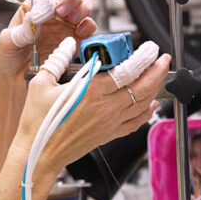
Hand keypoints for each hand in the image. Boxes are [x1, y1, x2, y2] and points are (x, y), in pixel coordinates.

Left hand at [0, 0, 96, 79]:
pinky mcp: (74, 43)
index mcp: (33, 11)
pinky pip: (88, 30)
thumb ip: (19, 30)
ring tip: (73, 21)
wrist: (14, 81)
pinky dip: (89, 28)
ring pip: (82, 8)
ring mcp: (64, 29)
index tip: (50, 9)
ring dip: (82, 10)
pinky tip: (79, 34)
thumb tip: (33, 18)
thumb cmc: (6, 58)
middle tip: (63, 12)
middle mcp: (51, 17)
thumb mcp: (6, 42)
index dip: (51, 1)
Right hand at [13, 52, 170, 173]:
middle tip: (162, 60)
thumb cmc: (38, 124)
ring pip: (143, 103)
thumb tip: (67, 45)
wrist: (39, 154)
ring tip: (159, 76)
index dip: (144, 58)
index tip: (150, 49)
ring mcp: (110, 122)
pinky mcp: (109, 134)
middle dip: (158, 71)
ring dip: (155, 88)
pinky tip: (150, 104)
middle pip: (143, 87)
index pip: (128, 71)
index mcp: (91, 91)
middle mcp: (106, 107)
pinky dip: (147, 112)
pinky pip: (136, 122)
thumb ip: (56, 61)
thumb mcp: (40, 85)